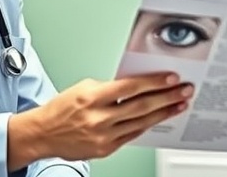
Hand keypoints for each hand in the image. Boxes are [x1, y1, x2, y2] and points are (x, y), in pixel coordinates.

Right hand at [9, 72, 191, 163]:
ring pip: (141, 122)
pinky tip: (158, 119)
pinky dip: (147, 125)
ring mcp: (103, 135)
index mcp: (92, 97)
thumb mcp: (83, 88)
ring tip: (178, 105)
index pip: (130, 87)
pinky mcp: (106, 149)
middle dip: (167, 97)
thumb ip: (109, 87)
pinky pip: (132, 135)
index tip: (171, 78)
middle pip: (141, 106)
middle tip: (183, 91)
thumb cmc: (61, 109)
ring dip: (163, 113)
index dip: (154, 82)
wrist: (43, 134)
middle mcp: (99, 118)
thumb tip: (134, 85)